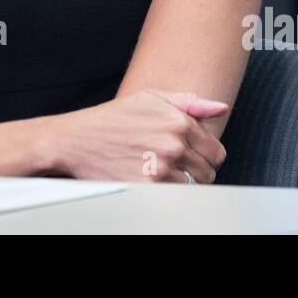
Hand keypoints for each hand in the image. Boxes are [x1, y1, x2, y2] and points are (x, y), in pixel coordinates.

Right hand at [47, 89, 227, 182]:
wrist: (76, 140)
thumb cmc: (112, 118)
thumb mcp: (150, 98)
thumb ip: (189, 103)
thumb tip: (221, 107)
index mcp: (178, 122)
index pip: (216, 151)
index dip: (206, 156)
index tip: (192, 157)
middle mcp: (173, 145)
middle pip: (207, 173)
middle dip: (195, 171)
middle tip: (172, 165)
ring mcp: (161, 169)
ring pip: (193, 188)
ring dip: (182, 184)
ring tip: (160, 172)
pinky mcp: (147, 188)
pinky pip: (174, 199)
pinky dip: (167, 194)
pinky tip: (151, 181)